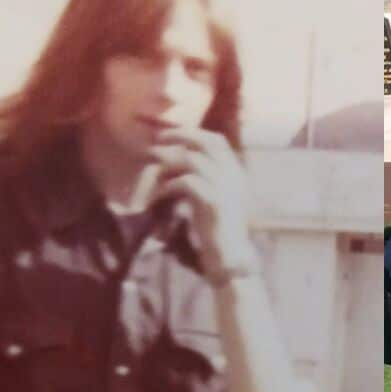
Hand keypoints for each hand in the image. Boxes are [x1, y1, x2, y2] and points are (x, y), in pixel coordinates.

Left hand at [142, 128, 256, 277]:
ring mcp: (226, 188)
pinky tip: (160, 196)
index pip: (216, 141)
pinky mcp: (214, 202)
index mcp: (236, 174)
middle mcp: (234, 176)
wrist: (232, 258)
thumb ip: (203, 179)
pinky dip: (169, 185)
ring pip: (192, 159)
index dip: (193, 133)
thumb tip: (177, 160)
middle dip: (180, 136)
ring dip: (169, 164)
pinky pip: (187, 181)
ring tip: (154, 174)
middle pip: (206, 142)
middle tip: (158, 140)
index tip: (170, 135)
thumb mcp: (212, 199)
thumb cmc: (218, 231)